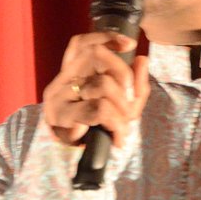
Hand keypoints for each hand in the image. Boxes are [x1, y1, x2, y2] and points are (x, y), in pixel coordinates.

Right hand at [42, 31, 149, 148]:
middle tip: (130, 104)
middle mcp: (63, 79)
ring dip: (122, 108)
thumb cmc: (98, 130)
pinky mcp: (61, 115)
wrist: (75, 163)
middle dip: (124, 76)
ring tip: (124, 128)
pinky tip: (118, 138)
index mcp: (73, 74)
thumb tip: (141, 59)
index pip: (81, 43)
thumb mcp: (123, 107)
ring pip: (102, 84)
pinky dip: (116, 124)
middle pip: (96, 55)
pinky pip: (98, 109)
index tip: (129, 44)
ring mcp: (59, 95)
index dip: (104, 36)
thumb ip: (136, 85)